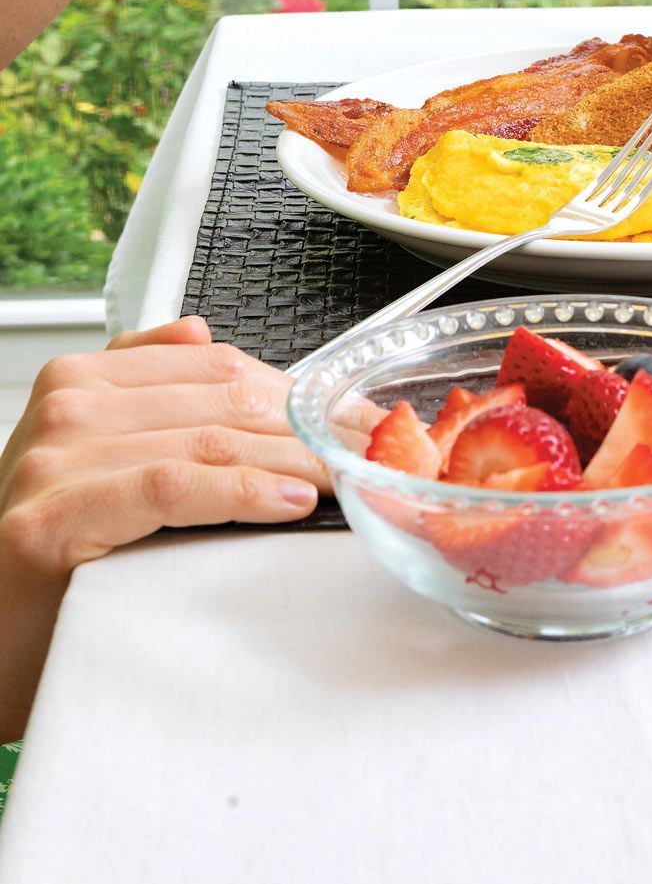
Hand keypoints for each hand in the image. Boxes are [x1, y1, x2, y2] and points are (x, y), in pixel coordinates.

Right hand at [0, 317, 327, 577]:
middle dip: (310, 426)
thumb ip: (142, 390)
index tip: (354, 417)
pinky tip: (290, 502)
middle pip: (225, 399)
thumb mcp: (92, 456)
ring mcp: (57, 457)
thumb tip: (200, 335)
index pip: (219, 366)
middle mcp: (69, 404)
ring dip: (295, 461)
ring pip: (210, 439)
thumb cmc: (44, 554)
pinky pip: (172, 487)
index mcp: (83, 377)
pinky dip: (243, 491)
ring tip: (346, 481)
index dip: (300, 391)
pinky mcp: (53, 518)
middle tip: (367, 453)